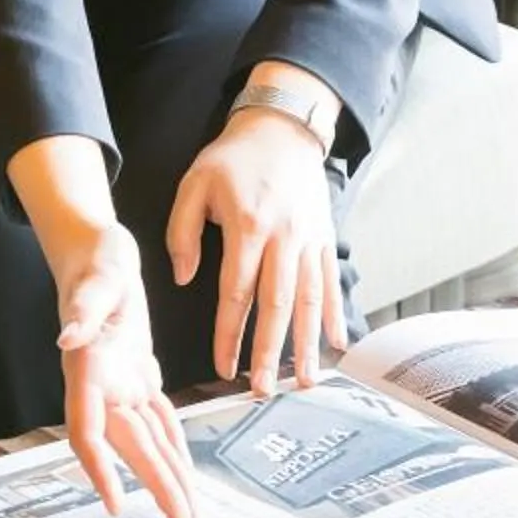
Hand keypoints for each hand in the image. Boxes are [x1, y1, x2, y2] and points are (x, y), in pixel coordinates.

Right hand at [47, 220, 199, 517]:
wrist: (93, 245)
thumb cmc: (95, 258)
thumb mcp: (97, 276)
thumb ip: (84, 308)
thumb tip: (66, 341)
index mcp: (89, 367)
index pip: (89, 429)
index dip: (100, 468)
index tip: (114, 503)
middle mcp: (100, 384)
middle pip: (129, 445)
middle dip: (155, 487)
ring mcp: (117, 381)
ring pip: (146, 438)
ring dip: (167, 475)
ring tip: (187, 512)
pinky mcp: (135, 371)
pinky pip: (155, 417)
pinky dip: (170, 443)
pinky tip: (182, 466)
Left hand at [167, 110, 345, 392]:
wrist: (282, 128)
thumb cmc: (234, 157)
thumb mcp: (193, 185)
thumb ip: (182, 233)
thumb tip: (183, 278)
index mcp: (248, 227)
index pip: (236, 293)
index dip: (230, 334)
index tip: (224, 366)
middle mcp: (284, 238)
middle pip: (278, 305)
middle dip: (271, 353)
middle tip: (263, 389)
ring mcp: (309, 239)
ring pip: (309, 300)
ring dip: (306, 344)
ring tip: (304, 380)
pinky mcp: (325, 237)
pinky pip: (331, 282)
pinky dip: (335, 315)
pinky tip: (335, 344)